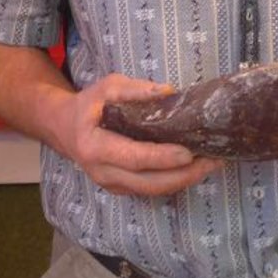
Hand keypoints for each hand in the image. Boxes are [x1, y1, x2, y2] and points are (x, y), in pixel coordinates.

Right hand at [57, 74, 222, 196]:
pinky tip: (194, 168)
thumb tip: (168, 92)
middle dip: (184, 175)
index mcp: (95, 147)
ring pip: (153, 190)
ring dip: (184, 180)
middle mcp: (103, 172)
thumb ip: (134, 90)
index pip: (134, 157)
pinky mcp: (121, 188)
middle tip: (212, 160)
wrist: (65, 129)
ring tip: (211, 164)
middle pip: (149, 182)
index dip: (162, 158)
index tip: (188, 152)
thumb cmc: (88, 106)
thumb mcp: (107, 87)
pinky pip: (151, 189)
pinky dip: (174, 181)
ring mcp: (112, 184)